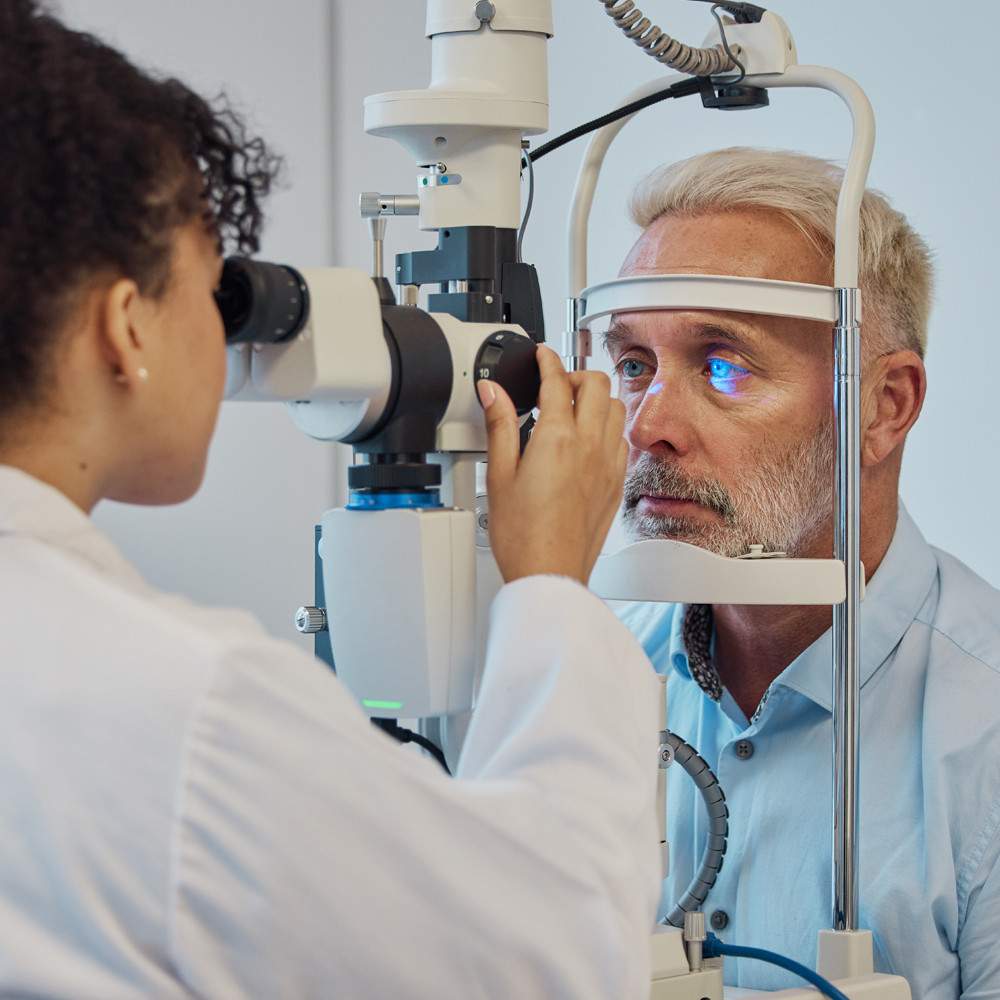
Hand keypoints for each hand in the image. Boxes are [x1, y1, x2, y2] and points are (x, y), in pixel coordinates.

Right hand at [478, 344, 626, 585]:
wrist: (550, 573)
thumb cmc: (523, 535)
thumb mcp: (498, 475)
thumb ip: (499, 425)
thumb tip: (492, 392)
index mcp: (558, 439)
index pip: (557, 381)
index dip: (547, 360)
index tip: (541, 355)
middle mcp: (590, 446)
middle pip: (597, 384)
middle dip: (576, 373)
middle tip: (556, 383)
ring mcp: (608, 464)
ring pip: (616, 408)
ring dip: (597, 398)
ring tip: (573, 408)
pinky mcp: (616, 483)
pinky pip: (621, 438)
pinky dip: (607, 426)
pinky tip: (588, 439)